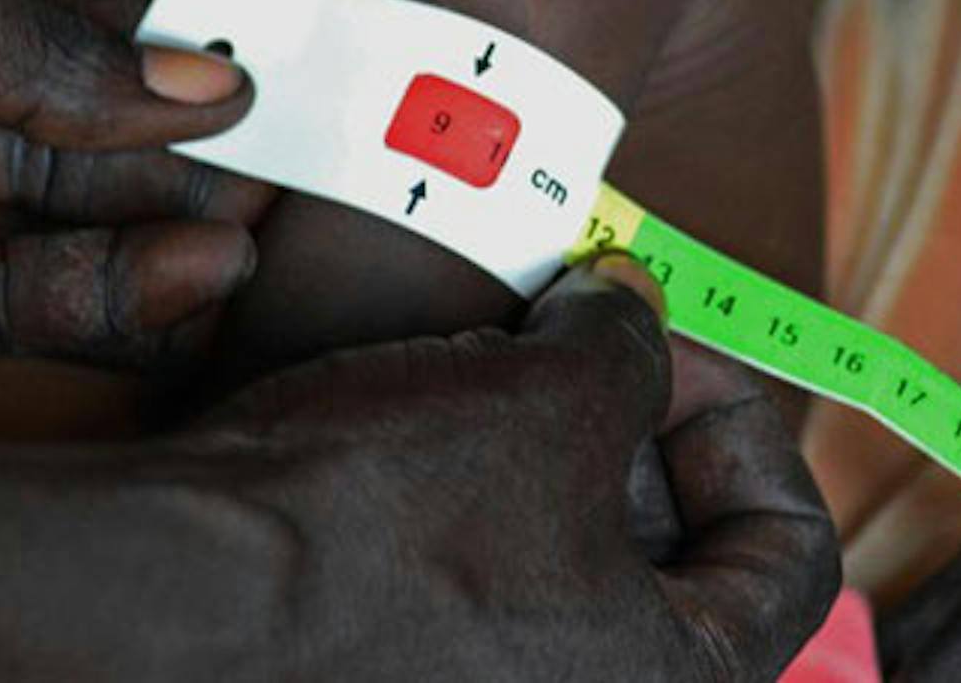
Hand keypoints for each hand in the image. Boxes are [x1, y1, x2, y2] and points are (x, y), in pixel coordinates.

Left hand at [0, 0, 269, 369]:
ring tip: (247, 236)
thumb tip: (190, 85)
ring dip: (136, 239)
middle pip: (41, 143)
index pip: (43, 30)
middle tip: (281, 173)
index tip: (248, 77)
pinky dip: (77, 297)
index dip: (145, 59)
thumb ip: (43, 53)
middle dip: (158, 160)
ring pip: (18, 236)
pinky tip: (175, 268)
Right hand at [181, 259, 838, 680]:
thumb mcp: (555, 392)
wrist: (169, 588)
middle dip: (634, 427)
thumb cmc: (381, 512)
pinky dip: (475, 498)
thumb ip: (634, 348)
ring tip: (488, 365)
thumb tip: (638, 314)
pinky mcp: (397, 674)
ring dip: (550, 452)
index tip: (666, 348)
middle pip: (675, 561)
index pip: (791, 561)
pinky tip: (416, 420)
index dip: (743, 424)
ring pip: (568, 566)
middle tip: (576, 332)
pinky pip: (477, 586)